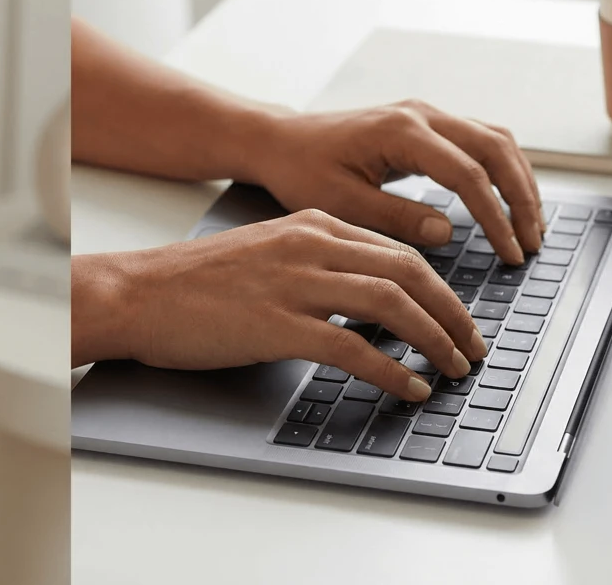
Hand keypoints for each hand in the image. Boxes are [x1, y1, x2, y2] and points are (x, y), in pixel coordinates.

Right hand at [124, 210, 488, 401]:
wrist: (138, 292)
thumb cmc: (193, 281)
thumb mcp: (265, 254)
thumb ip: (315, 267)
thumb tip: (364, 304)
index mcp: (311, 226)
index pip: (397, 252)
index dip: (440, 289)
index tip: (457, 318)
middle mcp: (311, 246)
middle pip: (409, 273)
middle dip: (453, 314)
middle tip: (472, 347)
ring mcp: (295, 283)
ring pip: (392, 304)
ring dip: (435, 340)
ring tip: (453, 369)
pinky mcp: (278, 324)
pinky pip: (353, 347)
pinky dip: (390, 369)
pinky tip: (408, 387)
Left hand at [248, 100, 542, 265]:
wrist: (280, 142)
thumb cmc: (300, 170)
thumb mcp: (339, 202)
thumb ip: (395, 217)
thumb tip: (447, 233)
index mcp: (400, 132)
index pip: (467, 174)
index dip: (495, 216)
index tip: (510, 252)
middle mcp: (420, 115)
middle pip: (496, 148)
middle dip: (521, 197)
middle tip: (532, 243)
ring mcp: (425, 115)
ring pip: (495, 139)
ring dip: (518, 181)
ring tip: (530, 226)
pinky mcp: (424, 124)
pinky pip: (479, 140)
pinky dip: (500, 169)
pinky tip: (506, 201)